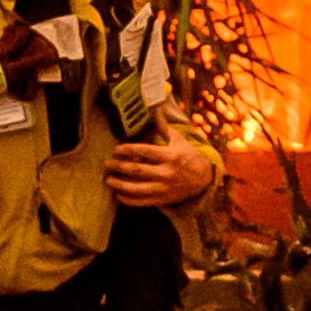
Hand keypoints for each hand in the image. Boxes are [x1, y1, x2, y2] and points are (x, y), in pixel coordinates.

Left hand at [108, 129, 223, 214]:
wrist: (204, 179)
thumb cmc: (188, 156)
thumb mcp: (179, 141)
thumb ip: (164, 127)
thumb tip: (156, 108)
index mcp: (170, 156)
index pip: (144, 151)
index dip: (128, 150)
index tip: (116, 149)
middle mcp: (166, 172)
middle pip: (137, 170)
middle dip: (118, 167)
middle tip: (106, 164)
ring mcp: (164, 188)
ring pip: (136, 188)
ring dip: (119, 185)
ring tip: (108, 180)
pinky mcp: (162, 199)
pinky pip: (142, 201)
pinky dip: (128, 200)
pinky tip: (118, 195)